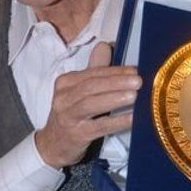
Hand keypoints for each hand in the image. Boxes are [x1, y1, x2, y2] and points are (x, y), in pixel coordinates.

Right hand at [35, 42, 139, 168]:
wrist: (52, 145)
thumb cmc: (70, 115)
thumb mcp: (78, 91)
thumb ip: (94, 70)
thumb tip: (105, 46)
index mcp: (65, 82)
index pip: (92, 73)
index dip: (114, 71)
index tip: (135, 70)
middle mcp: (63, 97)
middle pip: (91, 86)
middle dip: (116, 82)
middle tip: (138, 81)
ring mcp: (68, 116)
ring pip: (91, 104)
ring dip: (115, 98)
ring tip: (135, 95)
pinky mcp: (76, 134)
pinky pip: (98, 126)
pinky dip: (116, 121)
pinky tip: (132, 119)